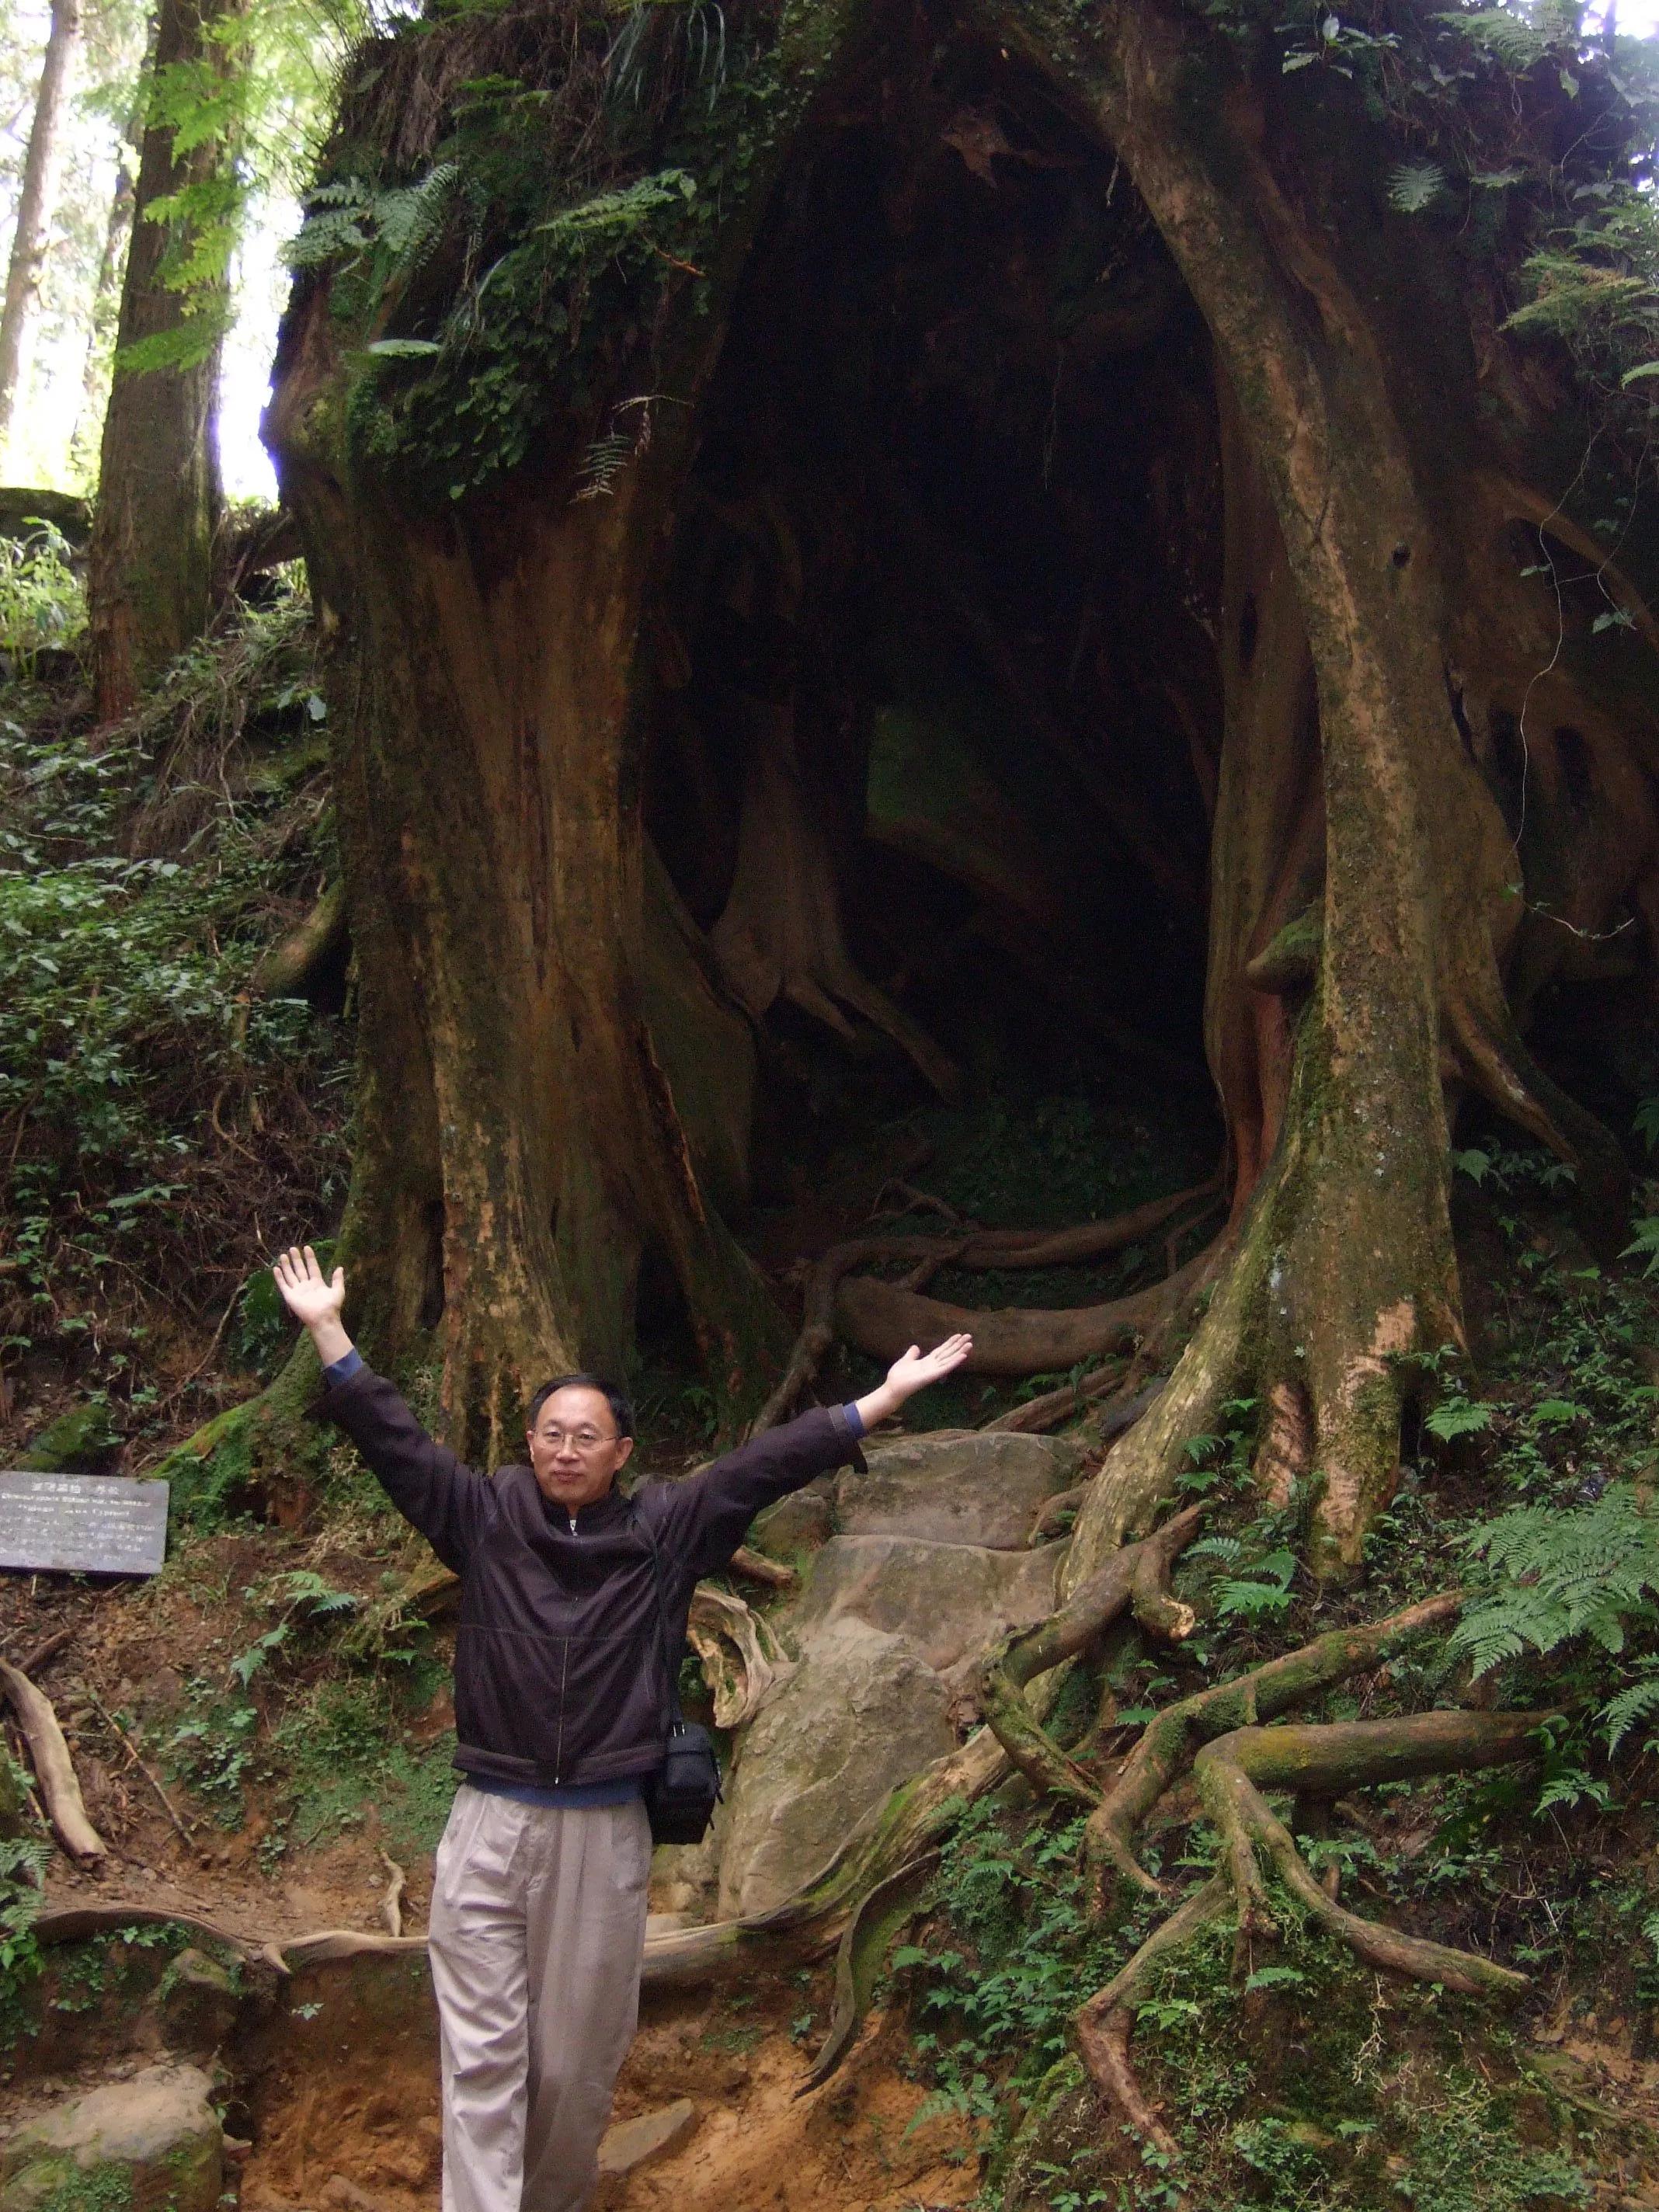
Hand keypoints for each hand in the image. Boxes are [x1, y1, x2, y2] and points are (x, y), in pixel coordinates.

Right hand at [272, 1245, 351, 1365]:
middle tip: (292, 1248)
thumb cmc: (331, 1306)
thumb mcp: (338, 1291)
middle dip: (296, 1259)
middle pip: (300, 1269)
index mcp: (317, 1283)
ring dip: (286, 1266)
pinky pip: (283, 1285)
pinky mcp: (290, 1296)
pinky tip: (276, 1269)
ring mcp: (297, 1290)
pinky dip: (279, 1277)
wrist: (323, 1318)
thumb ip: (337, 1279)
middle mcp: (306, 1285)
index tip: (307, 1248)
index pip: (312, 1267)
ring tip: (283, 1255)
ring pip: (290, 1275)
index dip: (310, 1258)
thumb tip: (340, 1267)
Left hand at [853, 1332, 972, 1430]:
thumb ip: (912, 1354)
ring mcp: (934, 1371)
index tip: (958, 1335)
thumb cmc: (898, 1376)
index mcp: (927, 1361)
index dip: (950, 1343)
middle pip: (948, 1353)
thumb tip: (916, 1347)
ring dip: (960, 1352)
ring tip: (970, 1344)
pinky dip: (955, 1362)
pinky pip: (946, 1367)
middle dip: (958, 1345)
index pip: (941, 1350)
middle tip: (969, 1336)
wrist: (893, 1388)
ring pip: (950, 1359)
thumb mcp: (905, 1360)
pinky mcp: (933, 1375)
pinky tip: (963, 1356)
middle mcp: (933, 1366)